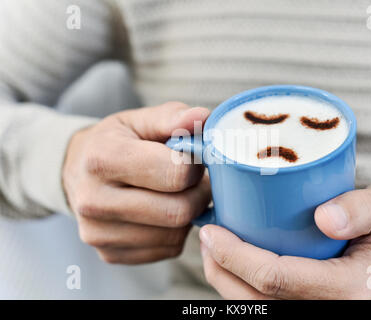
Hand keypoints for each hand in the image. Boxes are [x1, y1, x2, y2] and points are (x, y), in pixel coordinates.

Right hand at [63, 102, 210, 263]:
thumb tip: (203, 117)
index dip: (195, 166)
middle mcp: (94, 201)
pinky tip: (162, 213)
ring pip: (175, 235)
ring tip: (177, 194)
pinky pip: (166, 250)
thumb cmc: (113, 143)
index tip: (192, 160)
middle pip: (178, 211)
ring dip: (187, 215)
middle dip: (197, 195)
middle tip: (194, 181)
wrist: (75, 172)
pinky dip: (174, 233)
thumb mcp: (137, 120)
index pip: (175, 174)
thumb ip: (171, 117)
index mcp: (103, 159)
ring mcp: (99, 234)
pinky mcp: (109, 254)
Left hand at [199, 182, 370, 298]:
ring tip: (212, 250)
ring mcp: (320, 313)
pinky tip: (233, 264)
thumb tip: (324, 217)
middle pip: (257, 301)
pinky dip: (241, 289)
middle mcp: (332, 310)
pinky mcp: (312, 309)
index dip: (236, 257)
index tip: (213, 231)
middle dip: (221, 270)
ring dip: (225, 282)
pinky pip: (268, 307)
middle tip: (206, 237)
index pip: (278, 280)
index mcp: (351, 289)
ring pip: (257, 309)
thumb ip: (363, 208)